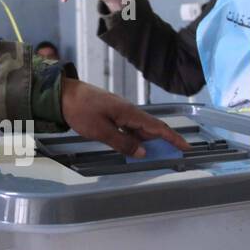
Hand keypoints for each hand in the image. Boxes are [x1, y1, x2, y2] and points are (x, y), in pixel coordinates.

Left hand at [59, 77, 189, 158]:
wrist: (63, 94)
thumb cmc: (80, 109)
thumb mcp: (101, 131)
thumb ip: (123, 143)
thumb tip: (143, 153)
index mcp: (129, 113)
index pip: (158, 127)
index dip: (173, 138)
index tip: (186, 147)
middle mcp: (128, 111)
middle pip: (151, 128)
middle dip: (164, 141)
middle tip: (173, 155)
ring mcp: (120, 111)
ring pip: (140, 129)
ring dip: (148, 141)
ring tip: (156, 155)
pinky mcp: (112, 113)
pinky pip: (129, 127)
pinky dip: (135, 138)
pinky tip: (134, 146)